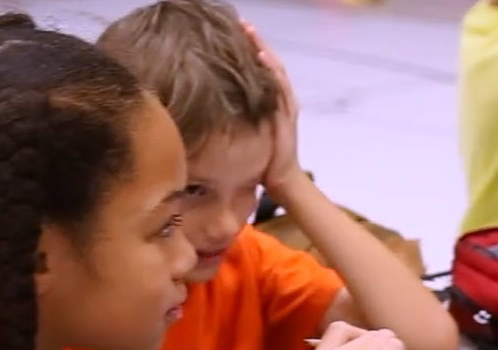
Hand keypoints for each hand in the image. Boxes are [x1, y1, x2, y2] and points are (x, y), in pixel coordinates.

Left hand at [243, 21, 302, 196]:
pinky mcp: (287, 112)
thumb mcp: (245, 132)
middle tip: (243, 24)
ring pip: (275, 70)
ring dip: (264, 51)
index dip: (250, 49)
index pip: (261, 68)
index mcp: (271, 100)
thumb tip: (210, 107)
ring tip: (251, 34)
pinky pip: (280, 87)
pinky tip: (262, 58)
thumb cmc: (261, 157)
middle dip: (257, 42)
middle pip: (269, 62)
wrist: (280, 177)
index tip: (235, 32)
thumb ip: (236, 118)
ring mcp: (285, 104)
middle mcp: (281, 98)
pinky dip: (272, 70)